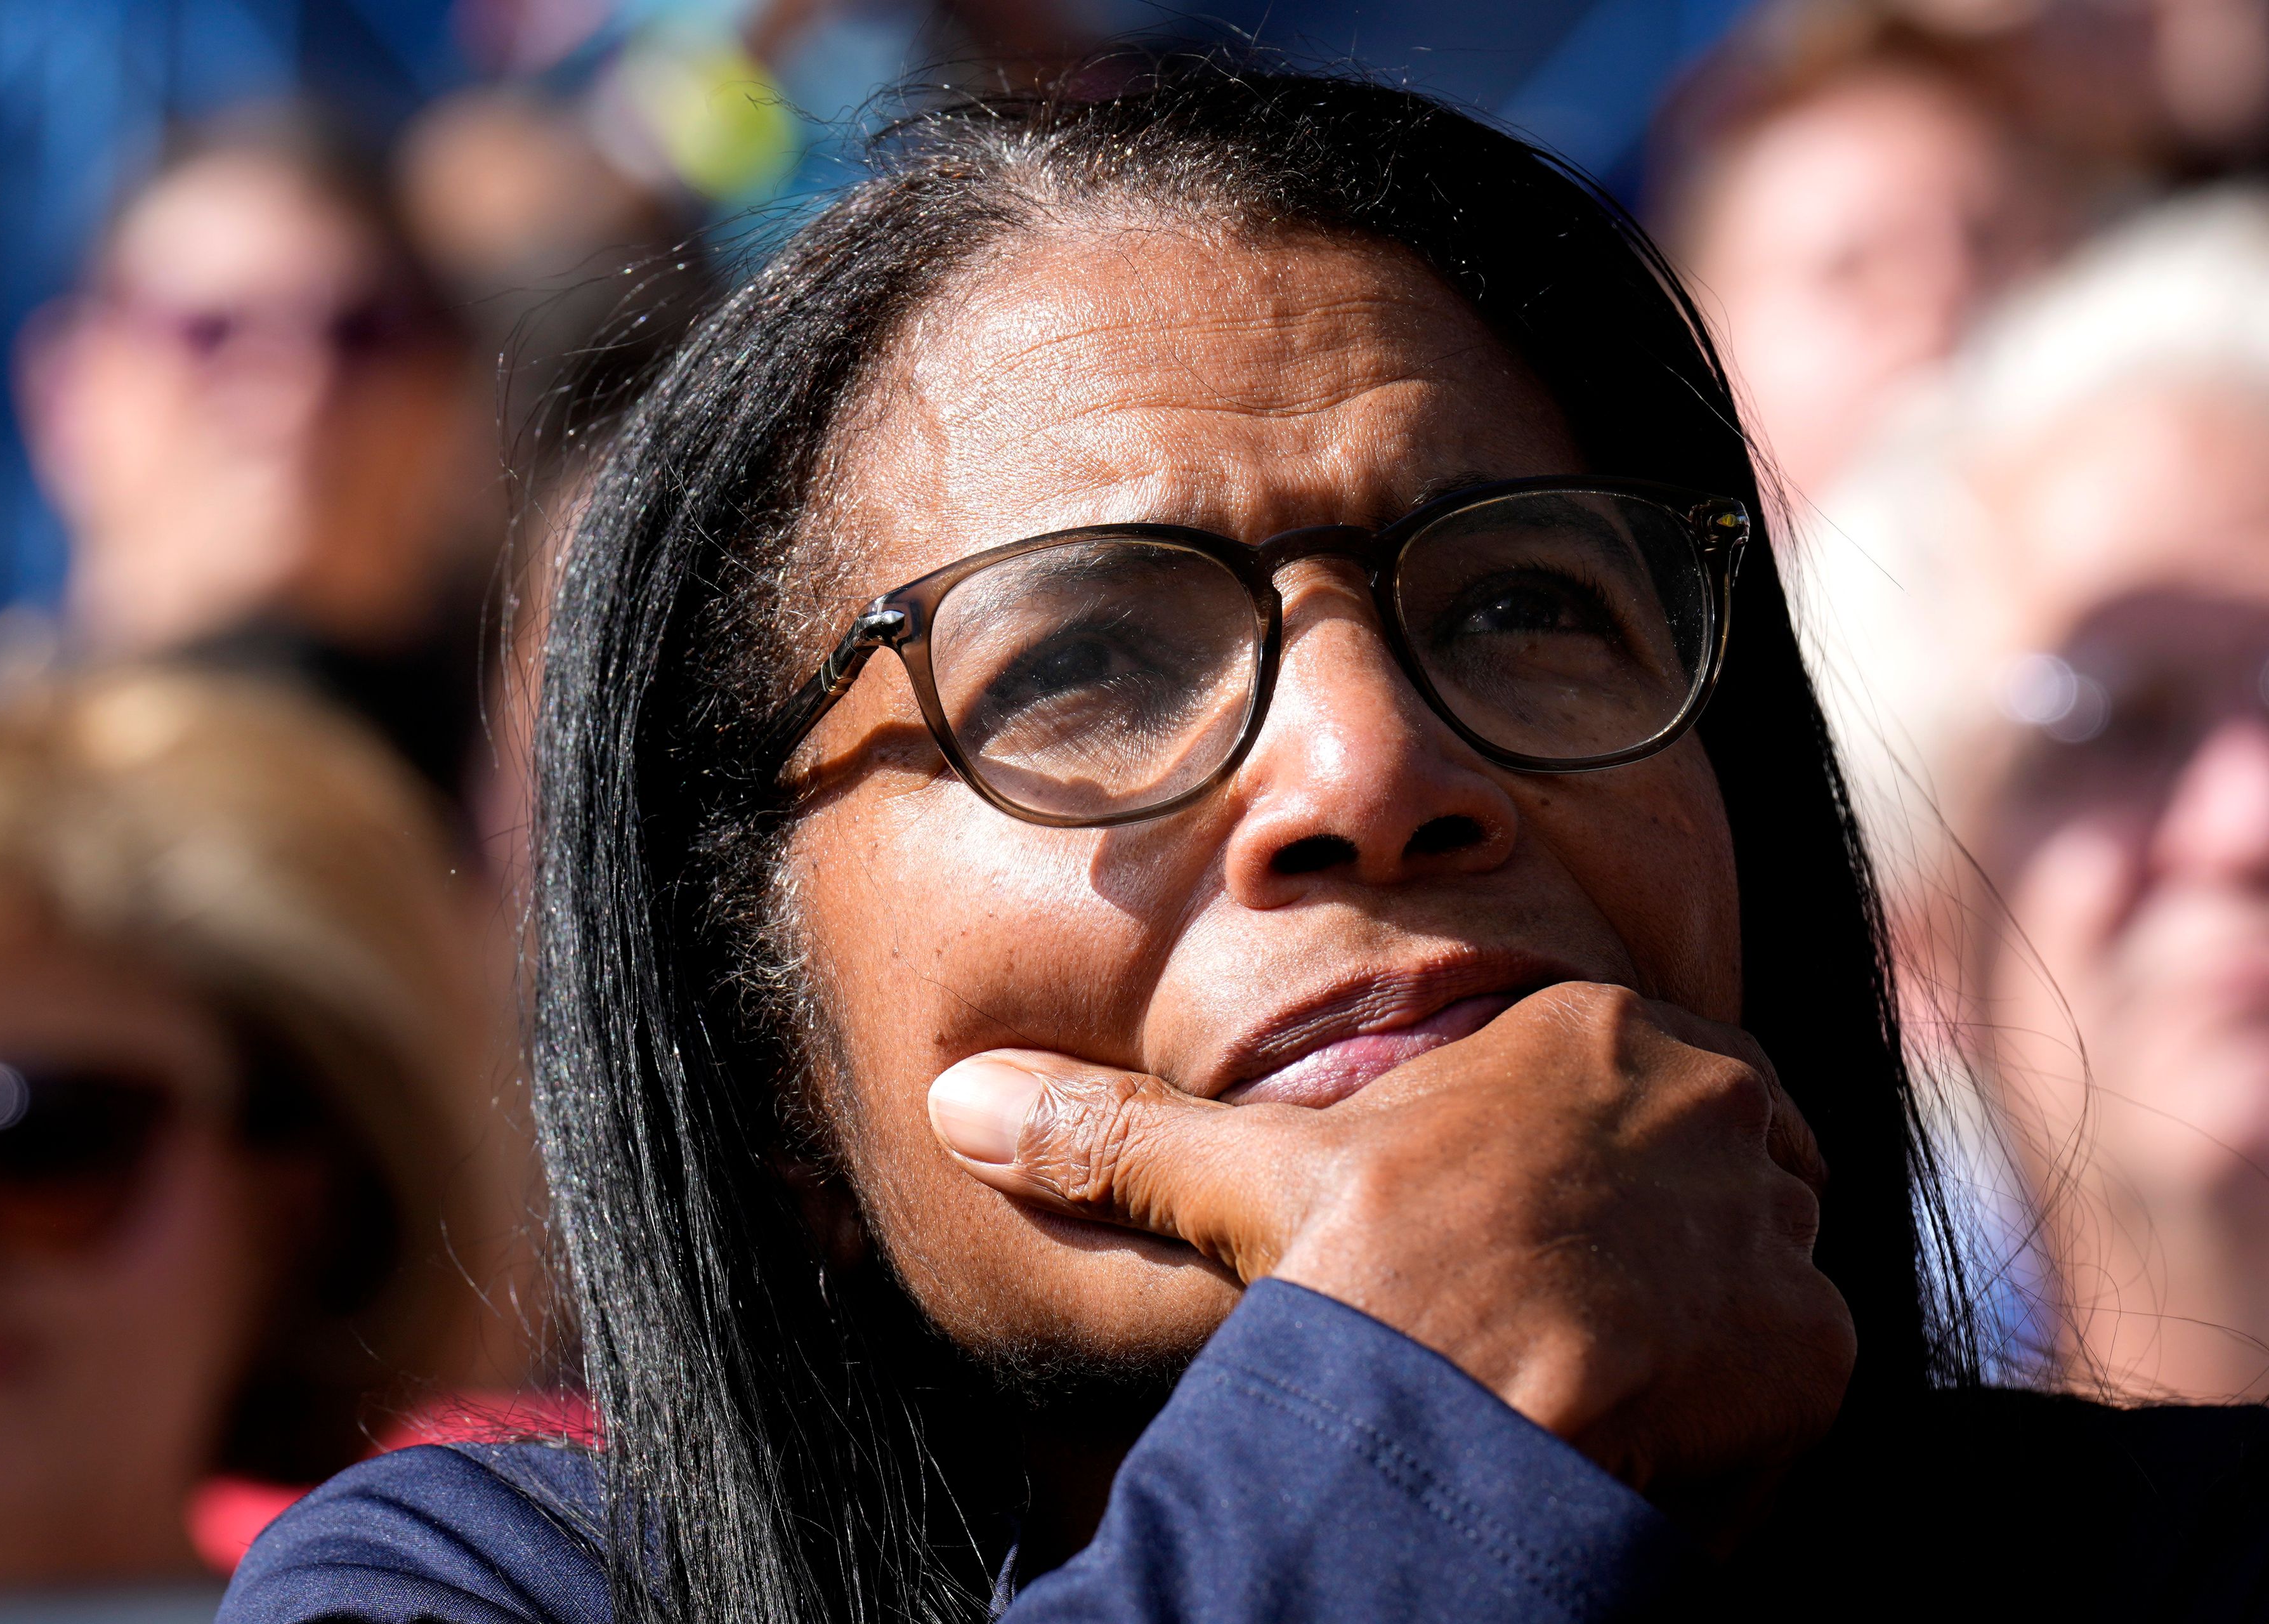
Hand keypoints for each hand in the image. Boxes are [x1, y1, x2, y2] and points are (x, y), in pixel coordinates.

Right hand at [926, 981, 1854, 1505]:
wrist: (1450, 1427)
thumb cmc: (1355, 1278)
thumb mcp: (1238, 1185)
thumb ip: (1115, 1129)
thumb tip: (962, 1102)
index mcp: (1592, 1035)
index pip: (1637, 1073)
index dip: (1587, 1153)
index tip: (1540, 1224)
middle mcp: (1708, 1106)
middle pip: (1718, 1158)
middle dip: (1661, 1224)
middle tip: (1571, 1304)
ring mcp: (1770, 1222)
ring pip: (1764, 1255)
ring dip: (1706, 1309)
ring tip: (1601, 1369)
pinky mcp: (1812, 1342)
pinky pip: (1801, 1360)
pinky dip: (1737, 1403)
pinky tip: (1638, 1425)